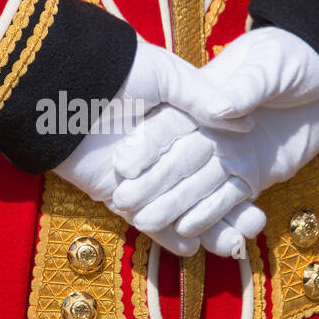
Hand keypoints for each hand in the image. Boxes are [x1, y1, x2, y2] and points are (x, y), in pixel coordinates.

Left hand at [53, 39, 255, 255]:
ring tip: (233, 246)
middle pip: (198, 185)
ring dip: (204, 228)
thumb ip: (201, 98)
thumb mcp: (165, 74)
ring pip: (176, 207)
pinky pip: (145, 220)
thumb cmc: (113, 70)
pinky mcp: (113, 194)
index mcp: (172, 118)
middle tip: (254, 227)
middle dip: (226, 208)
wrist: (60, 87)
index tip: (259, 190)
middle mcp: (156, 151)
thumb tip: (244, 126)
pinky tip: (192, 248)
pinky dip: (166, 236)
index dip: (235, 170)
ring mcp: (136, 176)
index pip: (210, 152)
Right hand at [112, 28, 318, 255]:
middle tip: (128, 208)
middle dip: (151, 184)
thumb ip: (248, 87)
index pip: (168, 122)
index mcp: (203, 95)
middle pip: (174, 160)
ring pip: (197, 187)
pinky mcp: (249, 174)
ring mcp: (227, 154)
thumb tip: (224, 108)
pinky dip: (216, 220)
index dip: (146, 142)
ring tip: (155, 228)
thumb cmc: (298, 58)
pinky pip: (229, 201)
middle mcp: (208, 130)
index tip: (125, 164)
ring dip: (177, 209)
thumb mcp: (272, 66)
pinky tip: (197, 238)